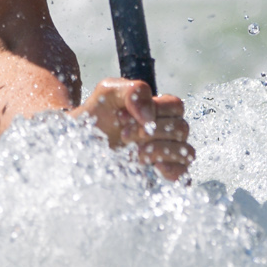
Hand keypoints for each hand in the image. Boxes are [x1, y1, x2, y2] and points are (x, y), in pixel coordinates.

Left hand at [78, 79, 192, 180]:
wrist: (80, 141)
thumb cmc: (97, 114)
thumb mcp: (109, 93)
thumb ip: (134, 92)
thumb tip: (150, 116)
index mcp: (159, 109)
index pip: (176, 106)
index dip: (154, 110)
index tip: (122, 116)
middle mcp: (167, 131)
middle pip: (181, 129)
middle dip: (150, 132)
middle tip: (124, 135)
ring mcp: (167, 153)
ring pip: (186, 151)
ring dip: (159, 150)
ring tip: (134, 153)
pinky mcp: (162, 174)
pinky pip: (183, 174)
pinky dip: (173, 171)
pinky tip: (156, 168)